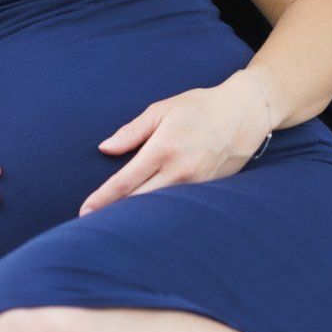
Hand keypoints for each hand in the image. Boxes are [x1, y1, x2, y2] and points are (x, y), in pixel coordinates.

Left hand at [79, 71, 269, 214]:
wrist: (245, 113)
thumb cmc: (201, 107)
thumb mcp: (162, 110)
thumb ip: (132, 131)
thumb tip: (104, 148)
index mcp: (163, 149)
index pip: (125, 182)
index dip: (102, 199)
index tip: (85, 211)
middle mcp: (179, 172)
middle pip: (139, 203)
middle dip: (114, 214)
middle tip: (93, 223)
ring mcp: (196, 185)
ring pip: (159, 209)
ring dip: (137, 217)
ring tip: (116, 224)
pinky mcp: (210, 191)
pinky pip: (179, 206)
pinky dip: (162, 212)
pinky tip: (149, 217)